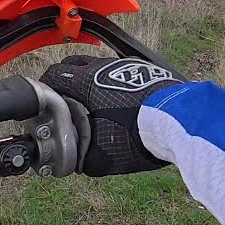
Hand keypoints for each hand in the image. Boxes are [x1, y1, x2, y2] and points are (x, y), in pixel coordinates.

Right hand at [39, 55, 180, 175]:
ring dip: (92, 80)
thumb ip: (83, 157)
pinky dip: (115, 83)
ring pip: (99, 66)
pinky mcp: (146, 69)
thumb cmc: (136, 135)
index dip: (45, 88)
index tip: (45, 101)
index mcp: (85, 82)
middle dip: (65, 79)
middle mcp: (102, 67)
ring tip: (95, 101)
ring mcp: (126, 65)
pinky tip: (122, 101)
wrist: (179, 120)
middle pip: (73, 63)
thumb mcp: (103, 156)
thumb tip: (77, 161)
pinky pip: (121, 71)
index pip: (54, 75)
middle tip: (66, 99)